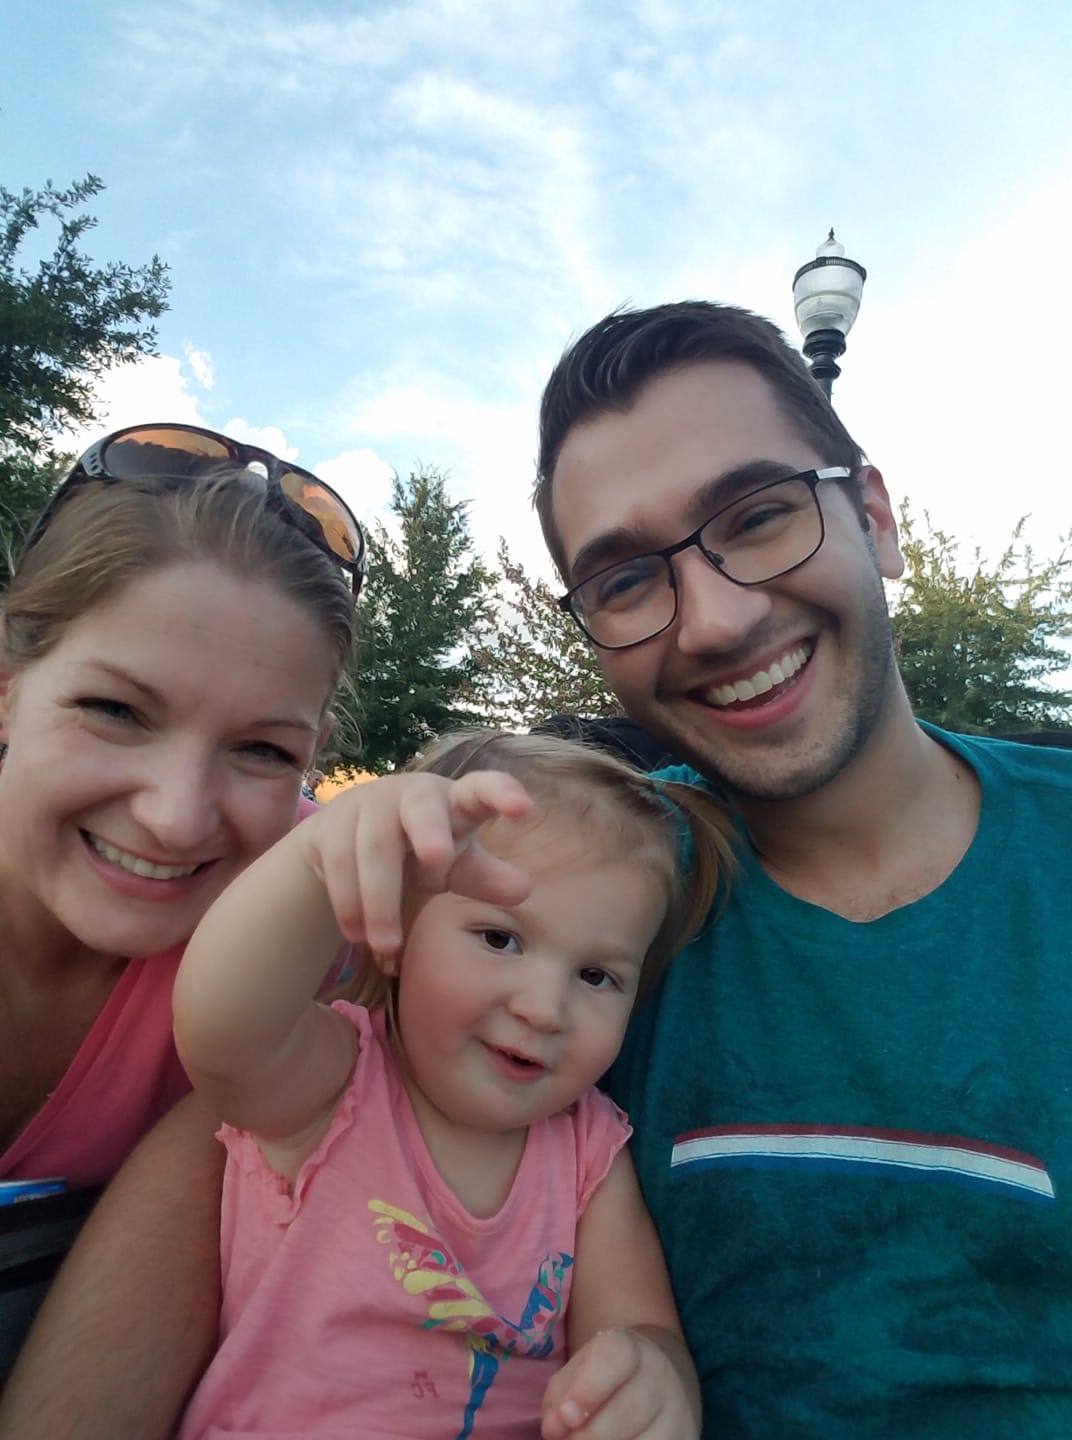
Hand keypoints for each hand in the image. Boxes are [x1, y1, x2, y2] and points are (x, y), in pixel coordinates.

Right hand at [299, 770, 532, 951]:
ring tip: (388, 947)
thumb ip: (485, 878)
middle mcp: (412, 794)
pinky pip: (337, 863)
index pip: (481, 789)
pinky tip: (358, 936)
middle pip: (421, 807)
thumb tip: (524, 888)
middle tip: (437, 861)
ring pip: (373, 848)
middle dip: (429, 830)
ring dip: (380, 902)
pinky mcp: (331, 824)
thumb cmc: (416, 853)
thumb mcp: (455, 868)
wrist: (344, 845)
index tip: (524, 809)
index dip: (501, 794)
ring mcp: (367, 804)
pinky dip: (348, 903)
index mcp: (454, 801)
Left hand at [541, 1328, 699, 1439]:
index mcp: (631, 1348)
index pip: (614, 1359)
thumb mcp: (580, 1369)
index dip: (587, 1388)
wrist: (659, 1380)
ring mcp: (678, 1412)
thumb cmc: (606, 1376)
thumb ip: (560, 1394)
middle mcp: (661, 1376)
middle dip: (589, 1434)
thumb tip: (554, 1428)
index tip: (566, 1415)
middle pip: (628, 1411)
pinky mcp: (686, 1439)